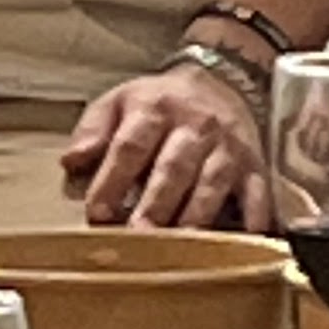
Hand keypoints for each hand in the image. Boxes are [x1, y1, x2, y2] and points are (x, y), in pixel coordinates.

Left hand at [61, 65, 270, 230]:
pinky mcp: (255, 166)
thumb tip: (71, 162)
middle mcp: (194, 126)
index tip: (97, 213)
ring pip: (212, 182)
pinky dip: (255, 216)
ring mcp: (227, 147)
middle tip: (140, 237)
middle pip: (173, 168)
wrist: (220, 82)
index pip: (130, 146)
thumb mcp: (120, 101)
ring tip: (181, 247)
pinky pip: (258, 192)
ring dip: (196, 215)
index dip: (113, 180)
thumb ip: (93, 130)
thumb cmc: (160, 104)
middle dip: (156, 205)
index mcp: (154, 110)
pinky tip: (248, 239)